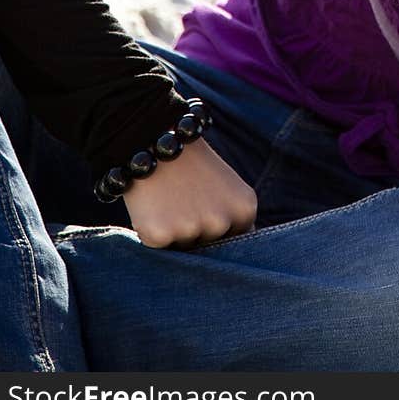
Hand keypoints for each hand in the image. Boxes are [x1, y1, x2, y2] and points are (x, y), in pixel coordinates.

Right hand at [122, 137, 257, 249]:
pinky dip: (153, 232)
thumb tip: (233, 261)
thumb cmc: (192, 166)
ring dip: (176, 234)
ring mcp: (191, 230)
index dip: (218, 230)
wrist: (155, 138)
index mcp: (245, 209)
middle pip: (210, 248)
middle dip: (198, 233)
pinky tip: (155, 207)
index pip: (236, 242)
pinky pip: (158, 247)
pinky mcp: (159, 236)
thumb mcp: (226, 188)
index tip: (206, 208)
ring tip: (171, 201)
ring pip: (184, 250)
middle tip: (185, 200)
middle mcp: (221, 223)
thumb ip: (232, 220)